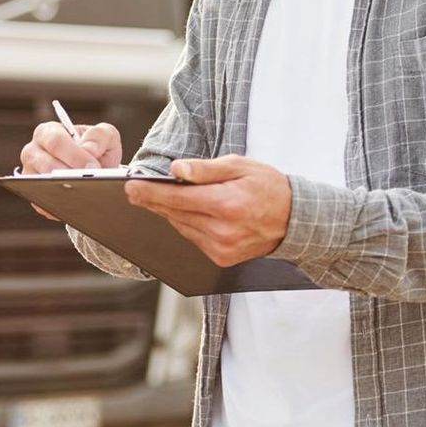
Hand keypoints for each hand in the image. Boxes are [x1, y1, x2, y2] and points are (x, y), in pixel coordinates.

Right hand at [18, 120, 122, 219]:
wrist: (95, 172)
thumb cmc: (97, 149)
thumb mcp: (105, 135)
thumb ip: (100, 135)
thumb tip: (89, 149)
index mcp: (48, 132)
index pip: (56, 141)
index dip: (74, 155)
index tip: (93, 168)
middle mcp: (32, 152)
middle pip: (46, 164)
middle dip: (69, 175)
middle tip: (90, 182)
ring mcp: (30, 176)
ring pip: (41, 185)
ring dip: (63, 190)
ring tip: (84, 194)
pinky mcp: (34, 196)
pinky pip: (42, 204)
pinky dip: (59, 206)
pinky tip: (77, 205)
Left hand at [124, 156, 293, 267]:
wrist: (294, 220)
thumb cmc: (268, 187)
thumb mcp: (239, 166)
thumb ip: (205, 169)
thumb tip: (176, 171)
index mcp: (226, 204)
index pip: (177, 198)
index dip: (150, 192)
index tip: (131, 187)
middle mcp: (222, 231)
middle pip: (175, 214)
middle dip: (154, 201)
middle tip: (135, 191)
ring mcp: (222, 248)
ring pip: (181, 227)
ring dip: (170, 213)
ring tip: (161, 197)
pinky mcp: (222, 259)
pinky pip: (193, 239)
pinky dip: (187, 225)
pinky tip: (189, 213)